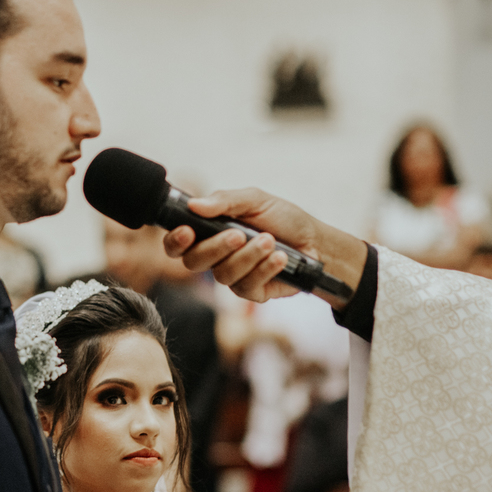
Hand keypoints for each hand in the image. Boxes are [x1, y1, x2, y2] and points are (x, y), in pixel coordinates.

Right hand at [162, 188, 365, 306]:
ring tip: (270, 241)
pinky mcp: (251, 292)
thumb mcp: (255, 200)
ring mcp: (233, 276)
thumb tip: (194, 204)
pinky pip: (246, 286)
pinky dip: (264, 269)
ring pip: (222, 274)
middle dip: (215, 248)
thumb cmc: (283, 219)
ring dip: (247, 256)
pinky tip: (280, 257)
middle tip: (238, 234)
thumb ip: (225, 200)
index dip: (175, 241)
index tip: (188, 232)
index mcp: (209, 233)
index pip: (178, 244)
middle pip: (194, 262)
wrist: (316, 241)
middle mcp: (216, 257)